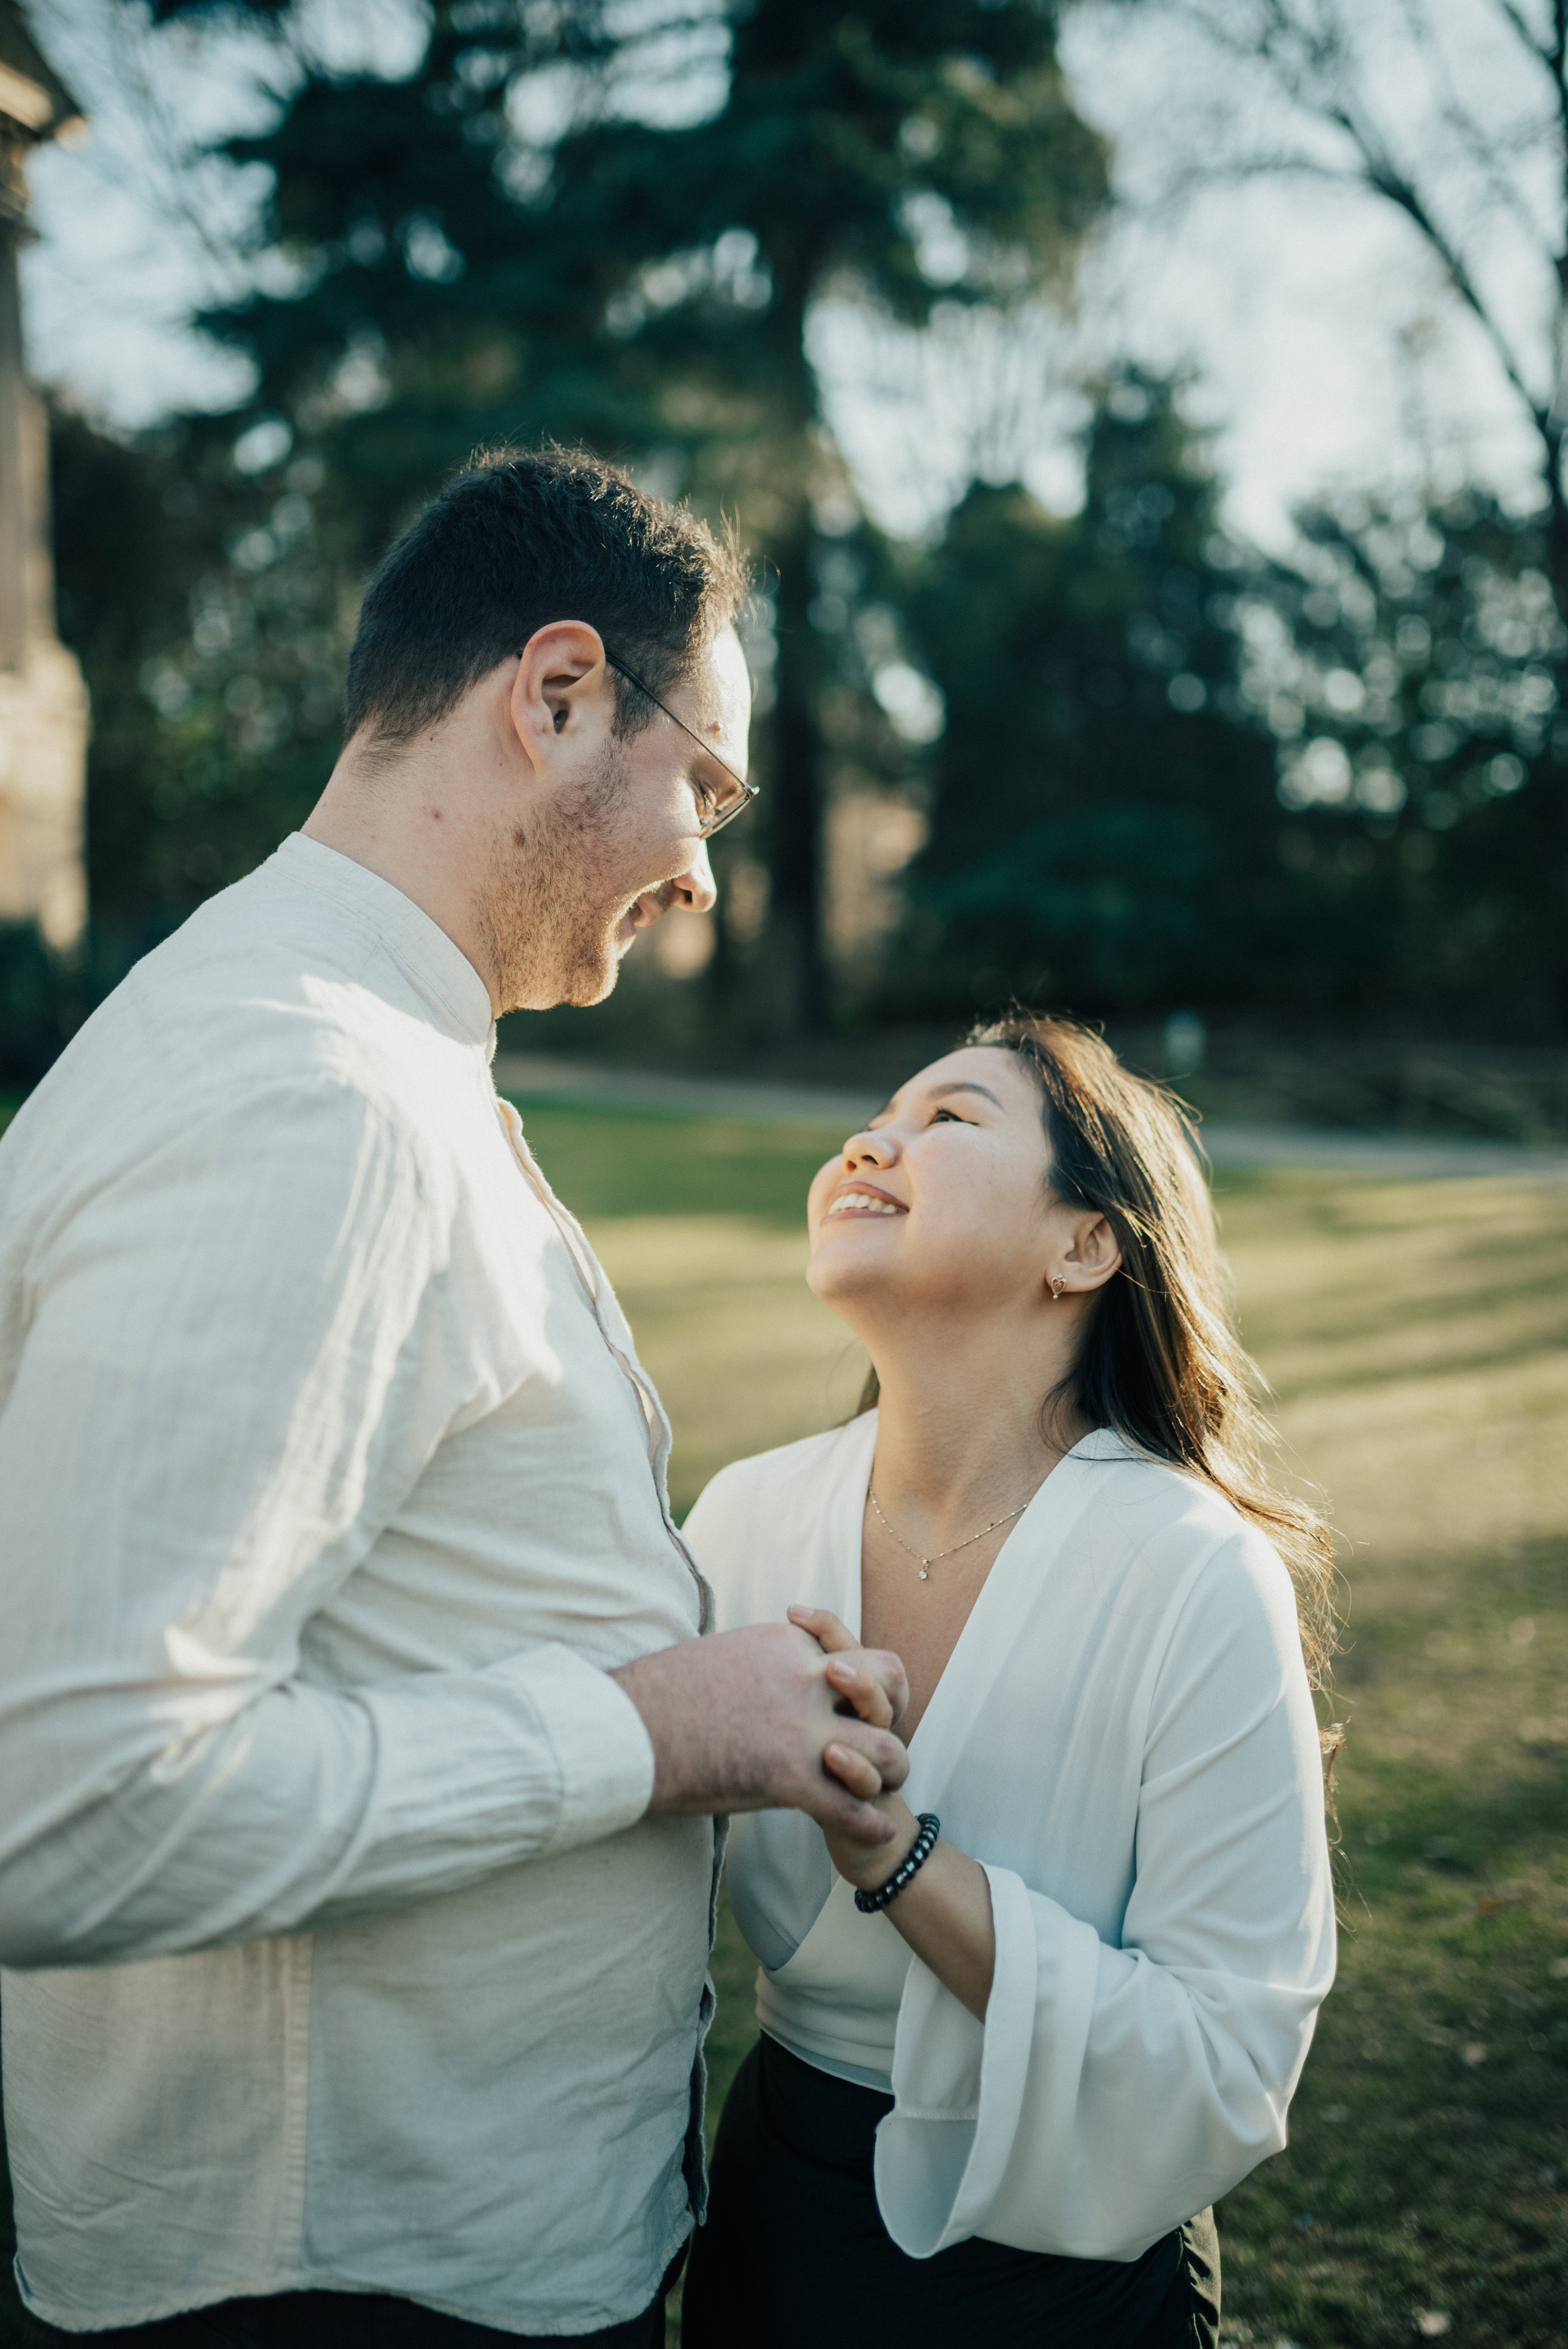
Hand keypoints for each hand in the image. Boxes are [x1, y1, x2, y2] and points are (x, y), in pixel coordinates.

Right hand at [611, 1622, 909, 1842]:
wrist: (623, 1731)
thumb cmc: (657, 1697)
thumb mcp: (723, 1655)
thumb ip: (762, 1660)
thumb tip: (769, 1669)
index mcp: (789, 1645)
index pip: (857, 1653)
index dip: (866, 1680)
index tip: (854, 1704)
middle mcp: (806, 1678)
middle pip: (888, 1687)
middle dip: (891, 1714)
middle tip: (878, 1741)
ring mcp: (802, 1728)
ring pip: (884, 1750)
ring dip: (887, 1774)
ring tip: (883, 1793)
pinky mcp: (788, 1778)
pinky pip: (852, 1807)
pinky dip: (869, 1824)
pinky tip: (875, 1830)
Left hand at [789, 1609, 995, 2022]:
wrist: (865, 1839)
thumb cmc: (815, 1775)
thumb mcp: (796, 1729)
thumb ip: (786, 1694)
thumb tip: (742, 1653)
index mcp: (847, 1698)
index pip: (844, 1648)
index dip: (826, 1629)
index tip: (794, 1613)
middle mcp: (865, 1721)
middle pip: (875, 1674)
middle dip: (851, 1657)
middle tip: (826, 1656)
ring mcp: (870, 1759)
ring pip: (878, 1718)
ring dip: (862, 1700)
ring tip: (831, 1688)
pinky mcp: (864, 1804)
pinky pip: (866, 1783)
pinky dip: (852, 1769)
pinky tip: (832, 1757)